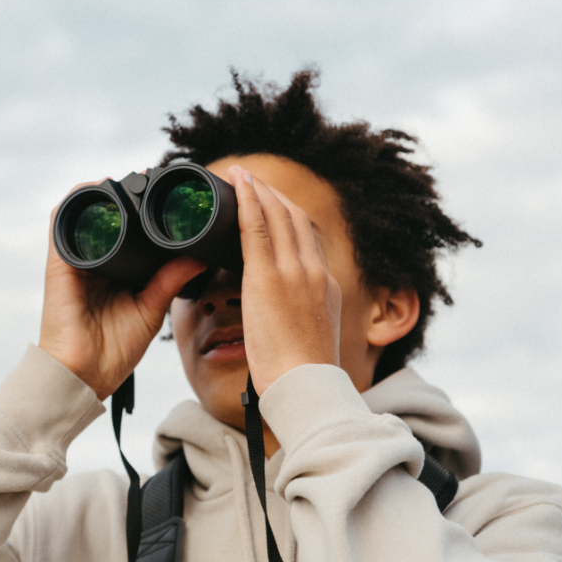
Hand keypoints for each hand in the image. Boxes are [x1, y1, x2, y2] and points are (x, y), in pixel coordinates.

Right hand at [38, 190, 205, 400]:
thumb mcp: (151, 308)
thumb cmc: (114, 350)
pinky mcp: (60, 263)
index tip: (167, 197)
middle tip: (152, 179)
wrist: (84, 375)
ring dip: (104, 192)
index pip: (128, 231)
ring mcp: (75, 260)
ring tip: (129, 180)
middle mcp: (94, 261)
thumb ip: (171, 280)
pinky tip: (96, 189)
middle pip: (108, 217)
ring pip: (85, 212)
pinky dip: (76, 201)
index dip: (144, 211)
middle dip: (128, 195)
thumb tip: (201, 255)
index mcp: (115, 271)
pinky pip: (60, 222)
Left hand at [229, 165, 340, 394]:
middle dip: (271, 194)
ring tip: (238, 175)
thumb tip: (277, 319)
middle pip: (294, 218)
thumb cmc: (301, 375)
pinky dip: (247, 200)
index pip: (308, 237)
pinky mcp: (268, 278)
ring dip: (257, 189)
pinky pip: (257, 227)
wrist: (306, 386)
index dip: (288, 214)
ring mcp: (294, 271)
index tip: (272, 202)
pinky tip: (236, 183)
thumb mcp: (307, 337)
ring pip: (277, 215)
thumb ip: (295, 319)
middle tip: (250, 179)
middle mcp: (314, 270)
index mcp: (325, 284)